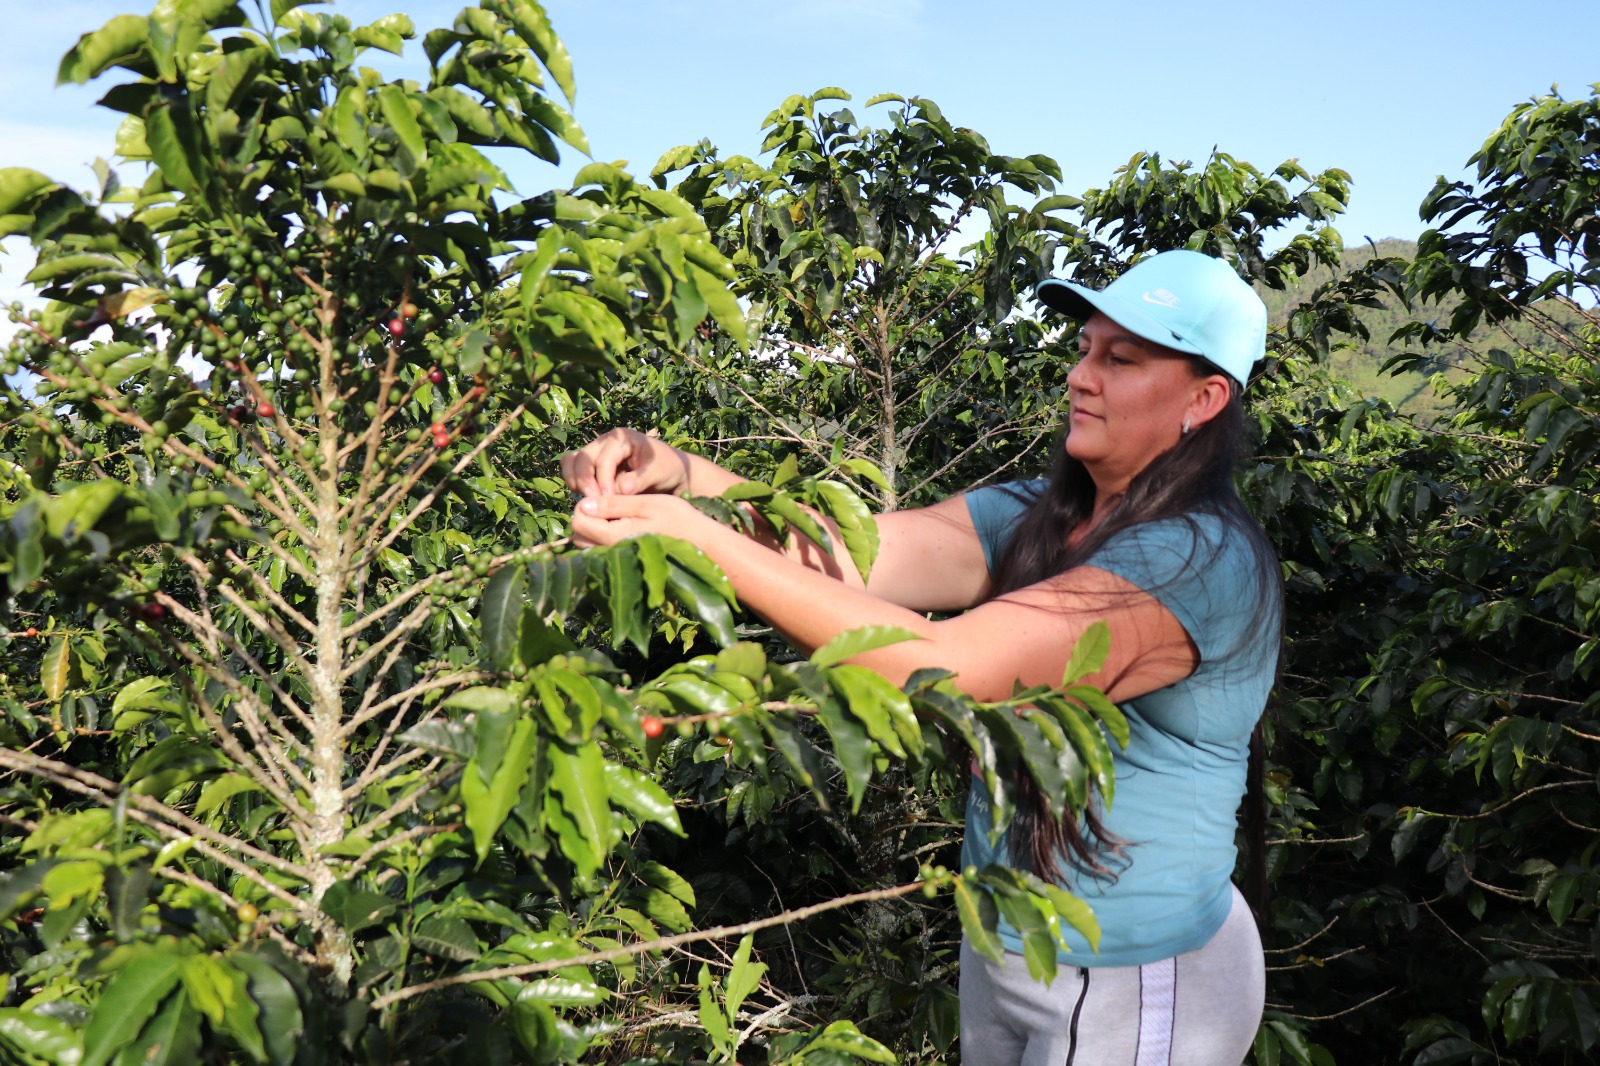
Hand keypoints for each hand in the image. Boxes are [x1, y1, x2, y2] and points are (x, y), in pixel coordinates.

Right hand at [560, 428, 688, 497]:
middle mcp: (605, 442)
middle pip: (581, 457)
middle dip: (585, 482)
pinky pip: (572, 469)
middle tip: (594, 504)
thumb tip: (622, 488)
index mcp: (622, 439)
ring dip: (575, 481)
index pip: (604, 460)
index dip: (603, 482)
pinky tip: (588, 499)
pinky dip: (574, 483)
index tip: (609, 500)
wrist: (671, 474)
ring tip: (588, 501)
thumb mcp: (660, 473)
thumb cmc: (668, 470)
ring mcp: (596, 452)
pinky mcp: (591, 465)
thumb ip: (641, 479)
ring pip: (571, 461)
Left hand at [570, 492, 704, 547]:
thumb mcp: (646, 503)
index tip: (602, 496)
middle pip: (578, 535)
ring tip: (615, 515)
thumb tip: (584, 503)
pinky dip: (602, 537)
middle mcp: (610, 553)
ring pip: (587, 544)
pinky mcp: (623, 563)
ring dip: (593, 528)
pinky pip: (599, 551)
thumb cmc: (677, 519)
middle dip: (586, 517)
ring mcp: (616, 560)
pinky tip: (621, 527)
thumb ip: (614, 504)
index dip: (585, 504)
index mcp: (614, 536)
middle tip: (607, 505)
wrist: (700, 544)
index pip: (578, 520)